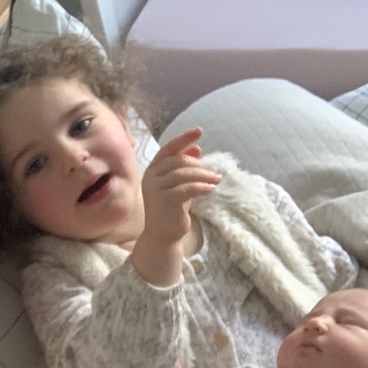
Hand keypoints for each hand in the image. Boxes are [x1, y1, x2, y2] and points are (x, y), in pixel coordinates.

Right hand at [140, 129, 220, 247]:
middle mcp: (150, 177)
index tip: (199, 132)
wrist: (162, 236)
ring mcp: (156, 188)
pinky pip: (188, 188)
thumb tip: (197, 148)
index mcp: (152, 170)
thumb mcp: (179, 185)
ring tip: (217, 181)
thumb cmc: (171, 209)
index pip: (168, 149)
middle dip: (199, 165)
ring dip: (204, 176)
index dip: (183, 139)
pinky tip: (211, 190)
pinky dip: (202, 187)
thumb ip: (185, 168)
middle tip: (214, 174)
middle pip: (178, 161)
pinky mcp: (164, 200)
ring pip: (184, 174)